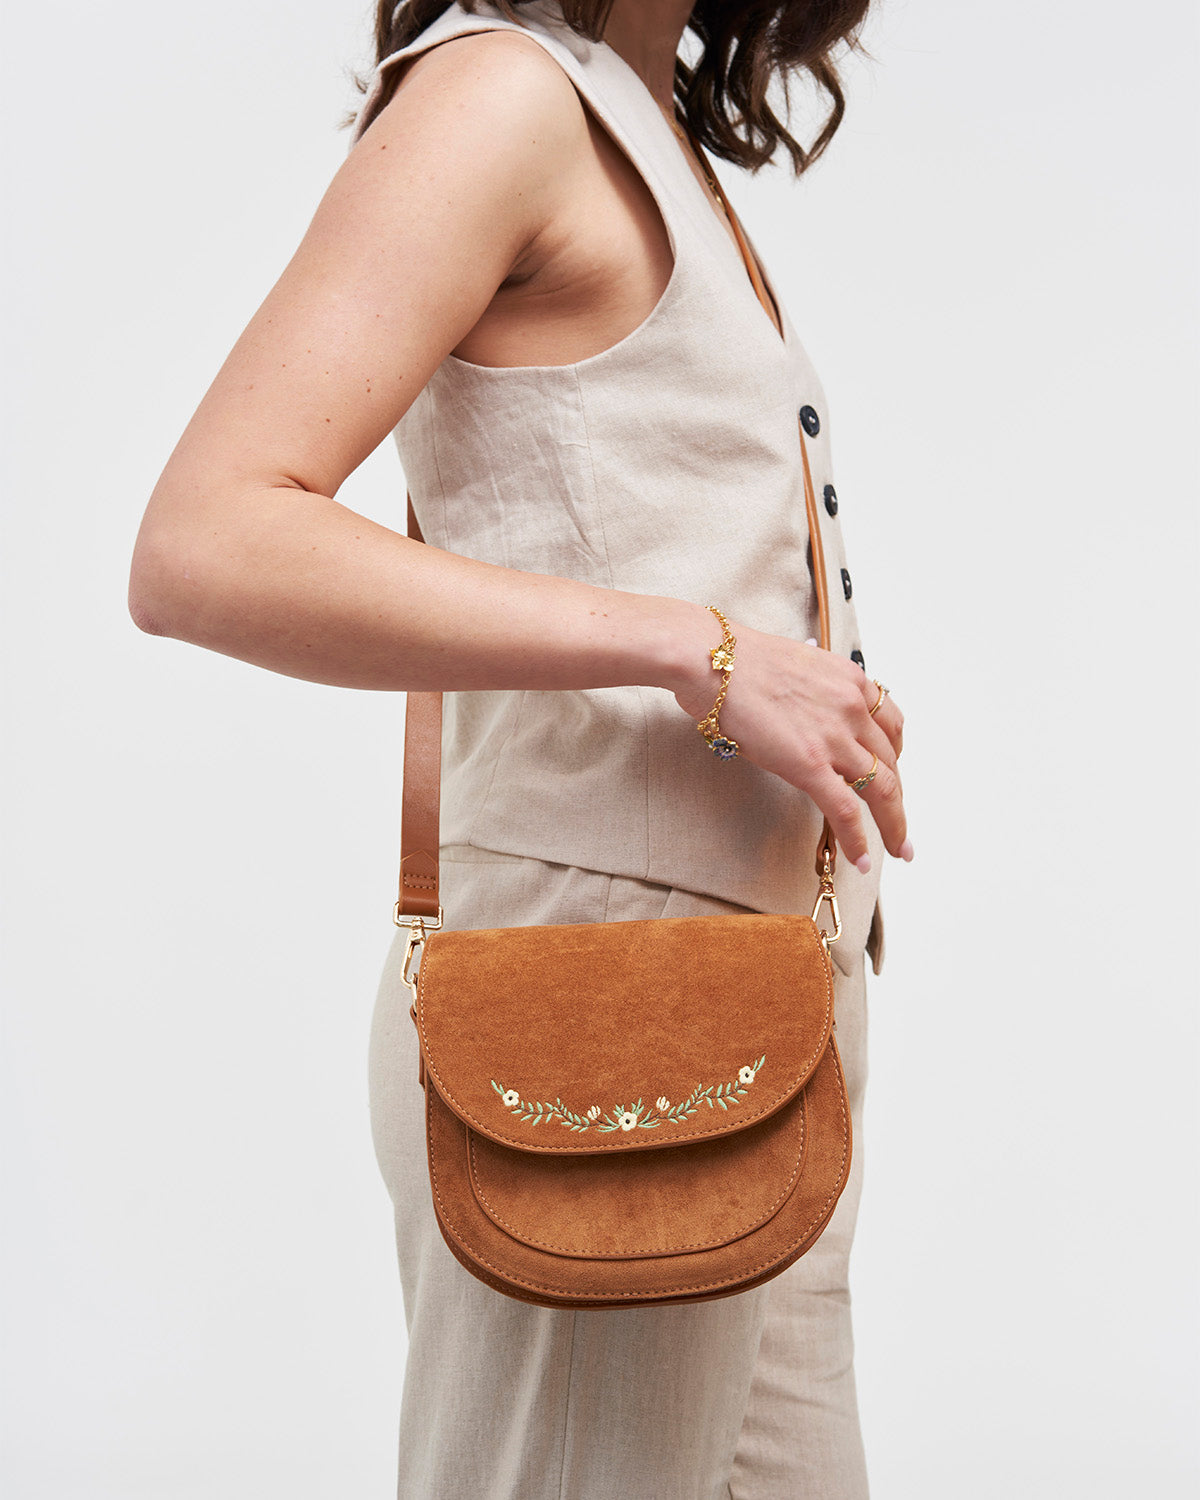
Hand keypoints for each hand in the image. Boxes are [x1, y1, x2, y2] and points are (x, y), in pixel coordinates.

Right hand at [671, 610, 909, 871]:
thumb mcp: (798, 666)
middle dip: (900, 799)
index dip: (894, 757)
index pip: (890, 726)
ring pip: (882, 790)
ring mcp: (834, 737)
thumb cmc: (736, 661)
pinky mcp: (809, 764)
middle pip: (892, 763)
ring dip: (894, 826)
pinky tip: (862, 858)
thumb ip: (815, 692)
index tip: (891, 776)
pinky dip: (858, 839)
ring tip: (899, 849)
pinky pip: (846, 810)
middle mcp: (852, 708)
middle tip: (901, 826)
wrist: (712, 660)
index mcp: (851, 680)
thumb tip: (807, 712)